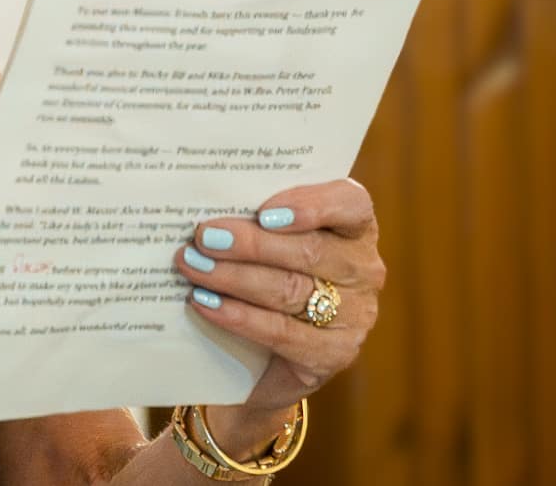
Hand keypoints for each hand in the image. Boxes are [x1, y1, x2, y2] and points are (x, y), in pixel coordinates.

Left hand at [172, 179, 383, 412]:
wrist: (269, 354)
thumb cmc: (267, 270)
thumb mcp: (270, 238)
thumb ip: (254, 216)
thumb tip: (205, 200)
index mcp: (353, 227)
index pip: (350, 204)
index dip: (313, 205)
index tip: (265, 211)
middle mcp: (362, 268)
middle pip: (309, 250)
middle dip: (250, 244)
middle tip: (204, 237)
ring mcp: (355, 314)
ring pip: (290, 289)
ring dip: (234, 277)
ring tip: (193, 266)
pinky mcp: (335, 353)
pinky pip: (282, 332)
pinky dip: (239, 316)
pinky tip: (205, 303)